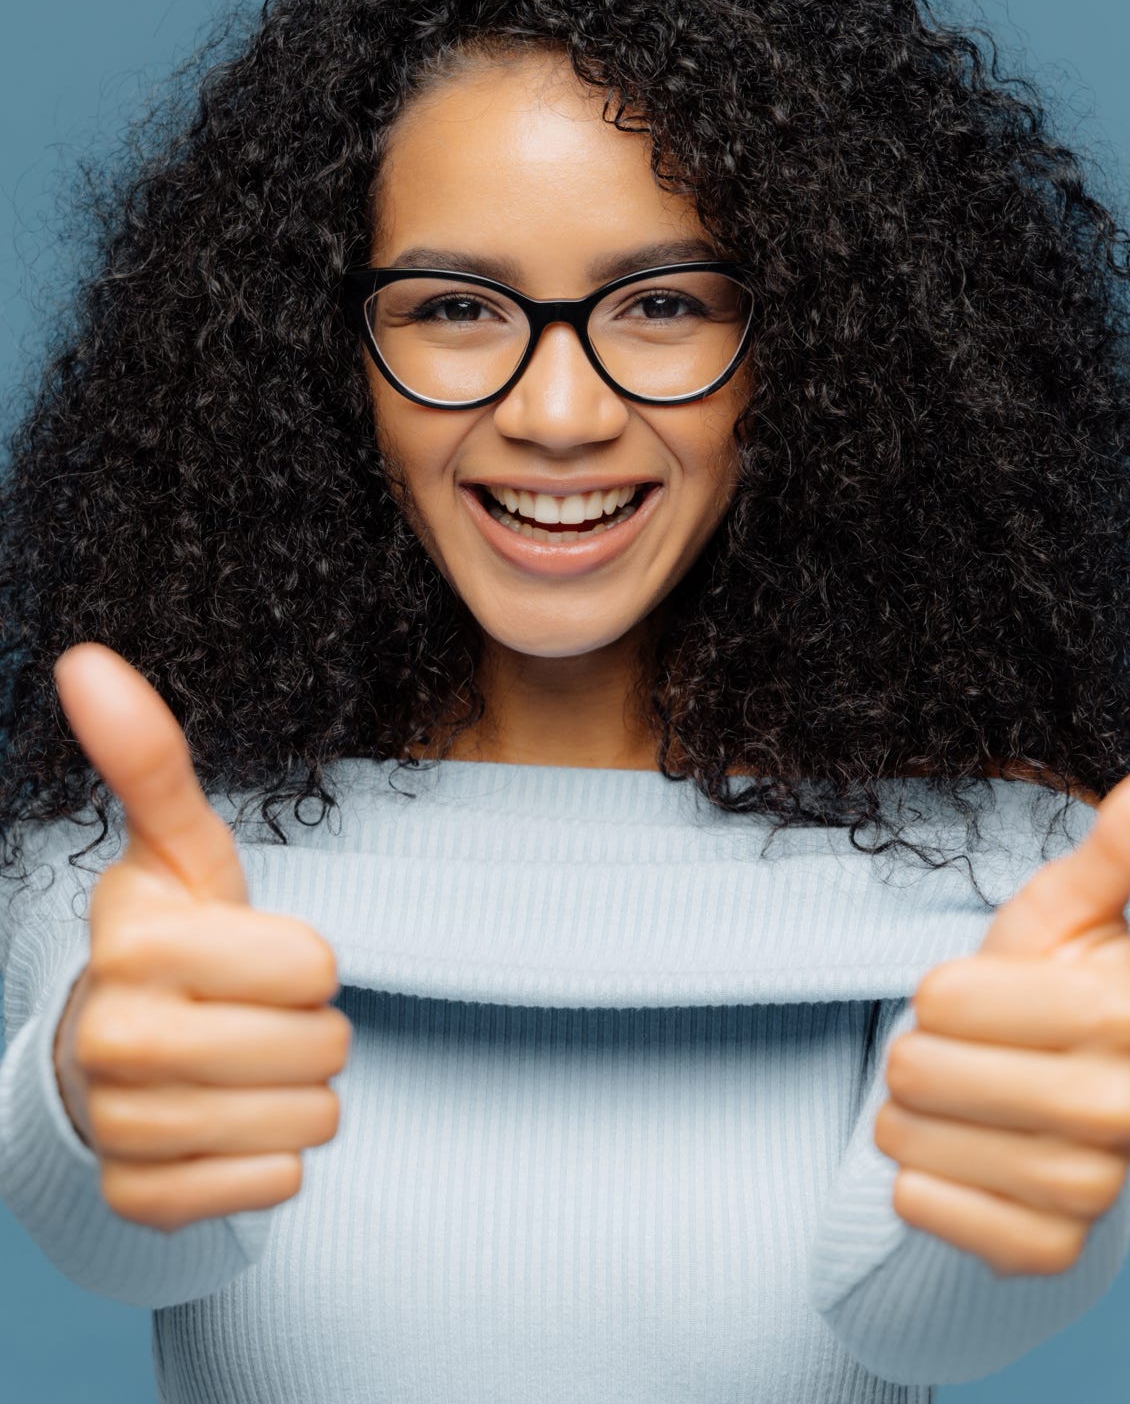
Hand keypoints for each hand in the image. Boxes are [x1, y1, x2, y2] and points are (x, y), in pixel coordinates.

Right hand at [50, 642, 351, 1232]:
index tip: (261, 954)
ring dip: (300, 1094)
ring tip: (251, 1066)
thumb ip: (148, 759)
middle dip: (315, 1030)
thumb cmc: (178, 937)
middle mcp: (113, 1037)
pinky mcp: (142, 1195)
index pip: (312, 963)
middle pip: (317, 1047)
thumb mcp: (180, 848)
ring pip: (306, 1122)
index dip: (307, 958)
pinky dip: (272, 1158)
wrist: (120, 1049)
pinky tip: (230, 1125)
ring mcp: (123, 1125)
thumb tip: (87, 659)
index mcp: (134, 942)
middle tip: (265, 1014)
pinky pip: (272, 1186)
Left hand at [873, 754, 1129, 1275]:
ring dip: (901, 1116)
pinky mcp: (1050, 1246)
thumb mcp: (1064, 907)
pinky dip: (914, 1183)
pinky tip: (943, 1157)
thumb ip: (1115, 848)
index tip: (966, 995)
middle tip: (936, 1049)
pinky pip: (932, 1212)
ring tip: (932, 1100)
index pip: (950, 998)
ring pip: (919, 1143)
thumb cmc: (1042, 988)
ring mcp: (1095, 1185)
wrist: (1038, 1098)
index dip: (935, 991)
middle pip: (926, 1072)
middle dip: (906, 1052)